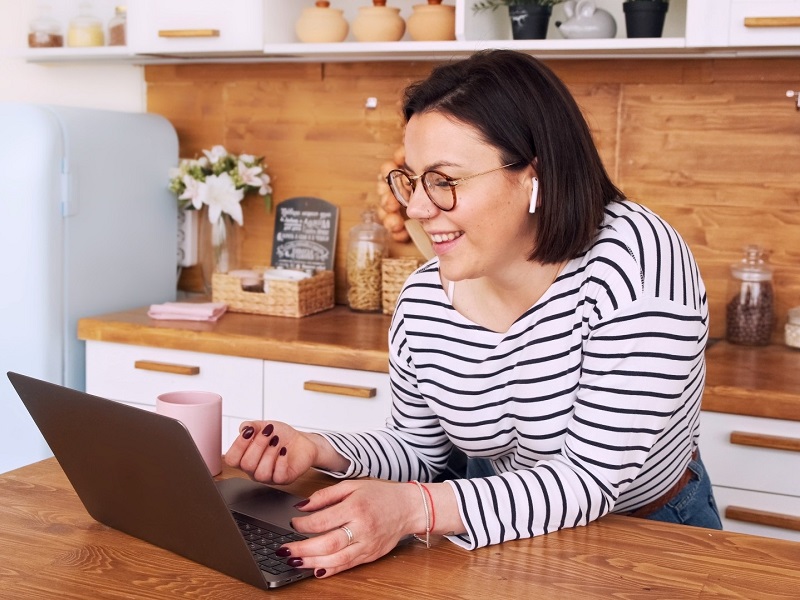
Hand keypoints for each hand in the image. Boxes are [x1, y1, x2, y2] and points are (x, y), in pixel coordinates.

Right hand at [224, 420, 316, 484]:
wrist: (301, 440)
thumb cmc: (280, 435)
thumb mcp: (264, 426)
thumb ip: (251, 426)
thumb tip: (244, 428)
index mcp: (245, 458)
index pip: (232, 459)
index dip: (238, 445)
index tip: (250, 431)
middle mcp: (254, 470)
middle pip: (246, 465)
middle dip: (258, 445)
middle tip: (269, 432)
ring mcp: (268, 476)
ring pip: (261, 473)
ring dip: (270, 454)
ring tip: (277, 441)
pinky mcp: (283, 479)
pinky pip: (278, 476)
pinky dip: (281, 461)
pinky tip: (284, 451)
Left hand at [276, 479, 423, 578]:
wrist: (408, 507)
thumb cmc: (380, 494)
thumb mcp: (352, 485)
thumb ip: (326, 495)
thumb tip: (302, 506)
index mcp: (355, 507)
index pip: (323, 520)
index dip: (303, 524)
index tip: (292, 523)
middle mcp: (362, 527)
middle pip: (327, 543)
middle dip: (302, 549)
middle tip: (284, 550)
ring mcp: (367, 543)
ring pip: (336, 559)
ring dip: (312, 563)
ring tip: (295, 561)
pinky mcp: (371, 554)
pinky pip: (348, 565)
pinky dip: (331, 570)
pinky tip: (316, 570)